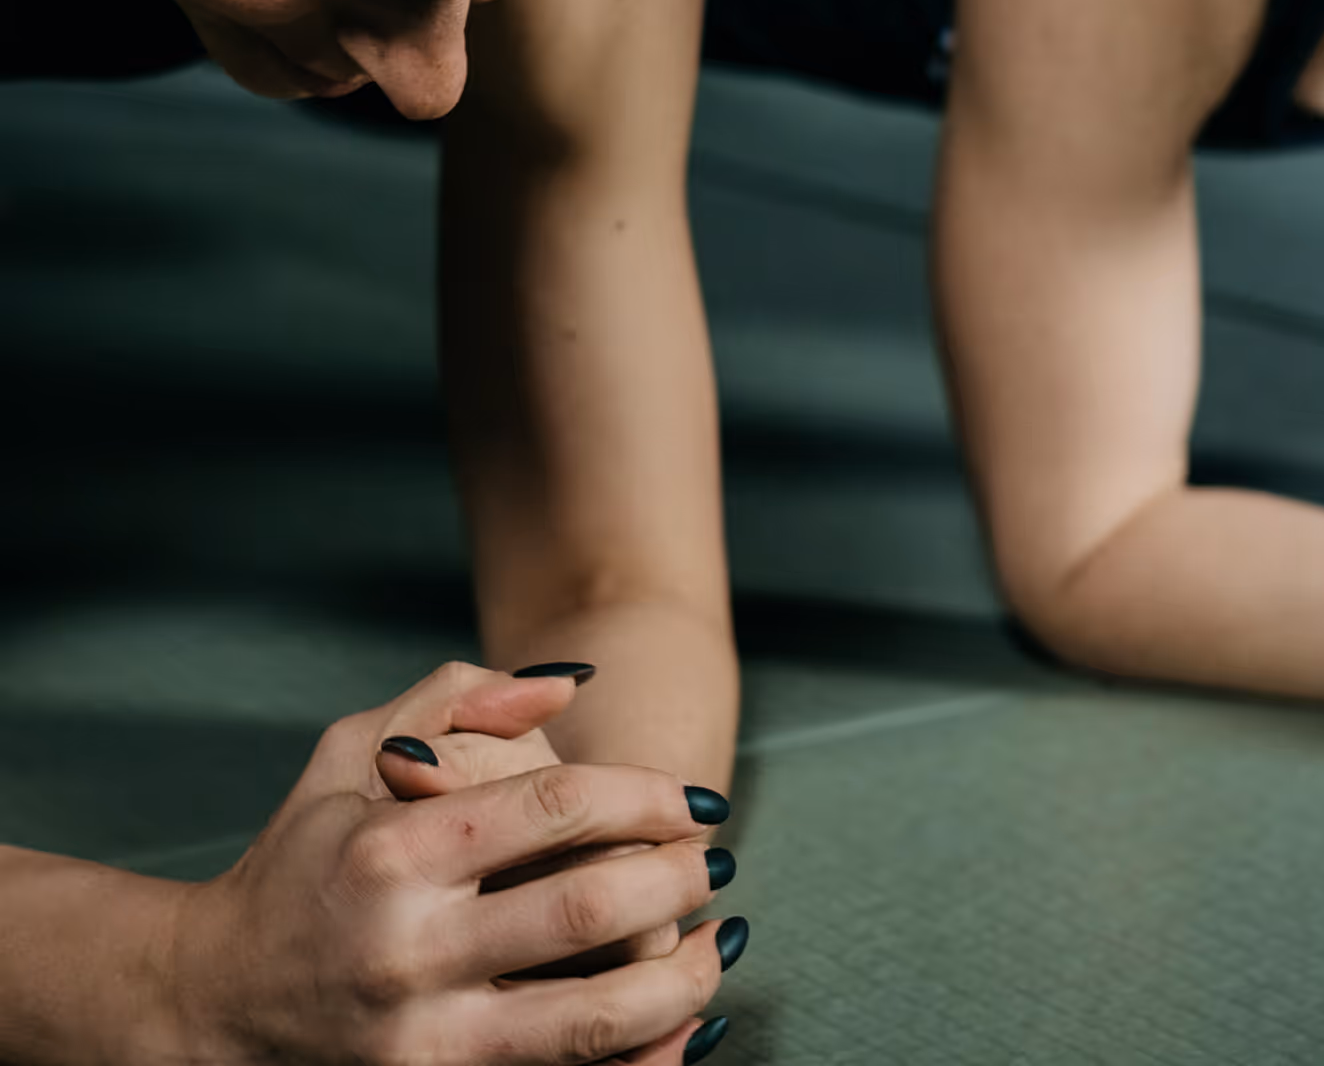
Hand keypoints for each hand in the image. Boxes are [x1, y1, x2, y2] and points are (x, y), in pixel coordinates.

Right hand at [169, 663, 738, 1065]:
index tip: (696, 798)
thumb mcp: (351, 752)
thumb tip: (566, 686)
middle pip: (585, 908)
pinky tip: (687, 1028)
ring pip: (589, 1021)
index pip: (552, 807)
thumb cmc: (299, 861)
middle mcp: (408, 950)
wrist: (210, 1007)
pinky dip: (642, 1063)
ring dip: (680, 980)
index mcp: (394, 852)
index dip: (644, 795)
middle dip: (676, 879)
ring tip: (721, 941)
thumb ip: (452, 702)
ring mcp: (422, 1042)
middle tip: (717, 861)